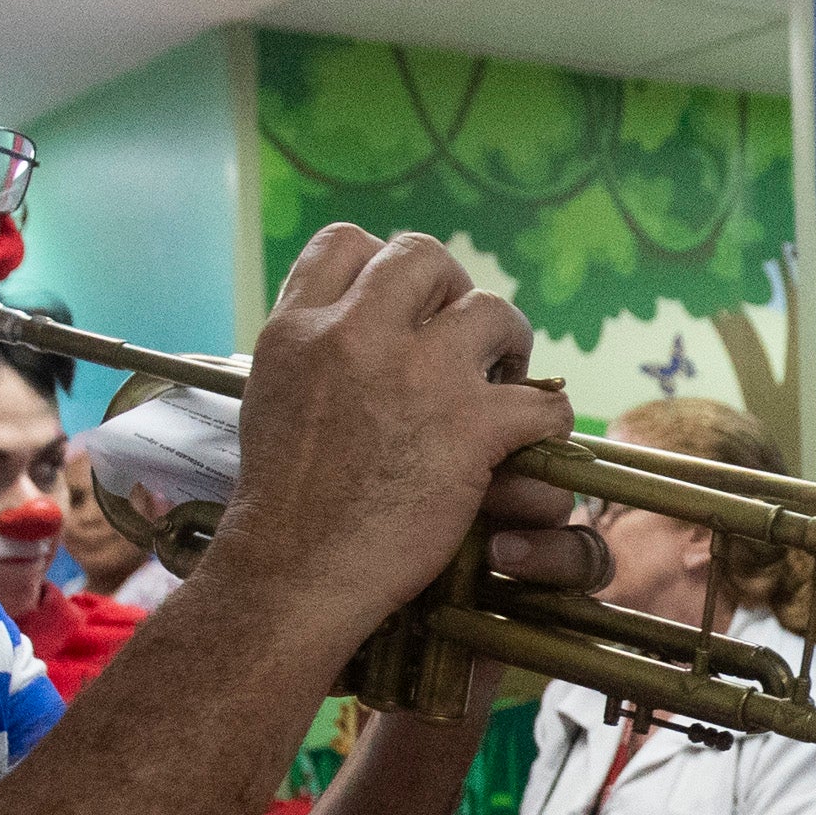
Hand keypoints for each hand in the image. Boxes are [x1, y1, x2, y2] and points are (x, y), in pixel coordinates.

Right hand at [217, 226, 580, 650]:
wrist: (294, 573)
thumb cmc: (282, 500)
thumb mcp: (269, 394)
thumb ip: (312, 346)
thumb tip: (351, 317)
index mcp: (299, 327)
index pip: (347, 242)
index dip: (383, 265)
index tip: (403, 305)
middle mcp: (356, 335)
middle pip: (424, 258)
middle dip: (452, 290)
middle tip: (463, 337)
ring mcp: (418, 376)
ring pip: (492, 311)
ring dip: (509, 342)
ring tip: (505, 377)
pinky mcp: (470, 427)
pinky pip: (541, 398)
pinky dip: (546, 418)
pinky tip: (531, 438)